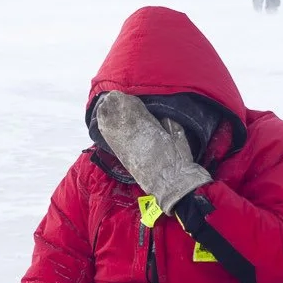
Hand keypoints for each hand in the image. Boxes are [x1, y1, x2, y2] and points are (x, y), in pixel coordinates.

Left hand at [92, 91, 210, 208]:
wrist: (172, 187)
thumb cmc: (180, 163)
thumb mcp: (180, 139)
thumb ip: (171, 124)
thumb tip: (162, 116)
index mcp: (154, 132)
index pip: (138, 114)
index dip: (130, 104)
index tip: (124, 95)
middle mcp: (139, 140)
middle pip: (124, 120)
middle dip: (117, 108)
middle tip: (111, 97)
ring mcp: (130, 151)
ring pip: (116, 131)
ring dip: (109, 117)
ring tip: (104, 106)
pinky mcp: (126, 160)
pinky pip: (114, 143)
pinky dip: (107, 132)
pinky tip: (102, 124)